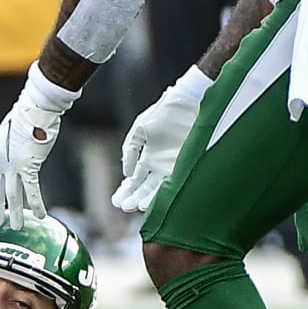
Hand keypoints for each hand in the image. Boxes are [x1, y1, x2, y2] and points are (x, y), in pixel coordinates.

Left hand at [0, 92, 63, 229]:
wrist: (34, 109)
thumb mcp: (10, 133)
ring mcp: (13, 165)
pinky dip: (36, 203)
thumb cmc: (26, 116)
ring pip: (12, 195)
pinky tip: (41, 214)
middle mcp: (0, 162)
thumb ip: (9, 146)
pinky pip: (32, 190)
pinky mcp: (28, 166)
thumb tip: (16, 149)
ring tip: (17, 226)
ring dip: (15, 212)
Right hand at [112, 83, 201, 212]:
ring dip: (146, 199)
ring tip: (136, 206)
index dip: (125, 191)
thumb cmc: (166, 112)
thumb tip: (127, 173)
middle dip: (133, 198)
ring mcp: (174, 167)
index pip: (134, 181)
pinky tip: (154, 199)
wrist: (190, 101)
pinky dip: (163, 193)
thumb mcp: (140, 129)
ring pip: (158, 190)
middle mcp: (161, 166)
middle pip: (144, 189)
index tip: (117, 201)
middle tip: (125, 206)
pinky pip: (173, 184)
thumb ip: (130, 150)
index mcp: (148, 157)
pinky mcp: (187, 165)